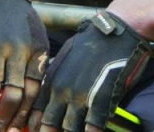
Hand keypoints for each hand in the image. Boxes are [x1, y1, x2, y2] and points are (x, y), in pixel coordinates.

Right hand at [0, 0, 48, 130]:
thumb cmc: (15, 14)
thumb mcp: (34, 33)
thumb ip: (34, 60)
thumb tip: (31, 96)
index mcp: (36, 50)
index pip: (33, 91)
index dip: (24, 113)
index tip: (18, 128)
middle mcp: (18, 51)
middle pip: (13, 95)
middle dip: (5, 119)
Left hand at [29, 12, 150, 131]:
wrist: (117, 31)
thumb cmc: (93, 42)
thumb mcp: (66, 56)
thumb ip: (56, 77)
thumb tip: (51, 92)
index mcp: (51, 79)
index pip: (35, 112)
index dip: (36, 126)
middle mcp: (62, 90)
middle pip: (49, 125)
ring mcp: (81, 96)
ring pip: (69, 129)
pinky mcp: (101, 99)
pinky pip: (93, 126)